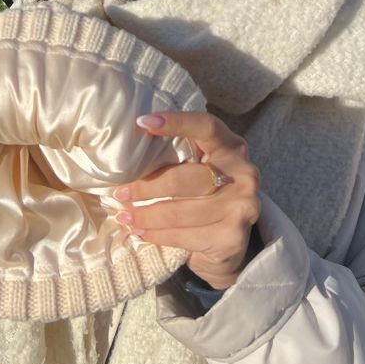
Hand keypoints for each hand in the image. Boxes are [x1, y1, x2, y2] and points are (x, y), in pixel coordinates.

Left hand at [114, 112, 260, 289]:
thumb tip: (133, 146)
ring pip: (182, 212)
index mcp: (231, 146)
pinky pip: (186, 235)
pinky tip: (142, 233)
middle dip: (148, 187)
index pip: (206, 127)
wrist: (230, 240)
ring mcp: (242, 207)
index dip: (177, 122)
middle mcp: (243, 174)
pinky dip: (159, 235)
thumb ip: (180, 154)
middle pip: (187, 177)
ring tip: (125, 217)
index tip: (143, 123)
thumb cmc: (206, 194)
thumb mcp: (201, 167)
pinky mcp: (233, 237)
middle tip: (121, 193)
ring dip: (148, 216)